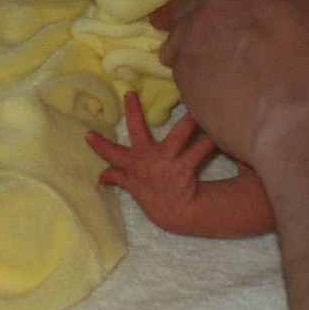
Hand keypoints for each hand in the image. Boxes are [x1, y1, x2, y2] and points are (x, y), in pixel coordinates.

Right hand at [87, 92, 217, 228]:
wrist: (176, 215)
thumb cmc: (154, 196)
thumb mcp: (133, 188)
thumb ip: (118, 176)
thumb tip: (100, 176)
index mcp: (134, 163)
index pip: (113, 154)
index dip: (100, 146)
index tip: (88, 134)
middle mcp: (148, 160)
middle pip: (138, 132)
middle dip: (134, 113)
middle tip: (131, 95)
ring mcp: (166, 163)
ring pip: (177, 135)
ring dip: (188, 122)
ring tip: (196, 108)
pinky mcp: (184, 169)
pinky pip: (199, 150)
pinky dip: (209, 142)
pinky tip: (220, 134)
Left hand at [152, 0, 308, 172]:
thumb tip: (279, 5)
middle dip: (191, 4)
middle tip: (169, 14)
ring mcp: (200, 23)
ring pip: (180, 26)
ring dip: (181, 36)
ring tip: (173, 51)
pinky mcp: (185, 63)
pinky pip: (179, 61)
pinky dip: (185, 69)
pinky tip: (194, 82)